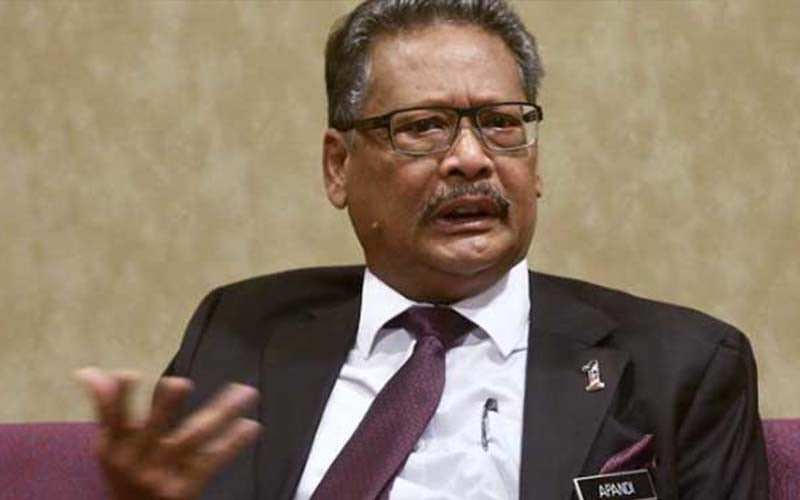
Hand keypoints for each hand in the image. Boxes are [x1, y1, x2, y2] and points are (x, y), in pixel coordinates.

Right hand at [76, 367, 260, 499]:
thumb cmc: (126, 475)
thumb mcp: (110, 447)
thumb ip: (106, 409)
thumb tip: (88, 371)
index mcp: (114, 448)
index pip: (112, 418)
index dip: (118, 398)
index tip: (128, 374)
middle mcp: (136, 461)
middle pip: (155, 427)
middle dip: (165, 406)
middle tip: (181, 383)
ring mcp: (162, 476)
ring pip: (193, 437)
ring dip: (221, 412)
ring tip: (244, 392)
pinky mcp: (186, 488)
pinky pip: (213, 460)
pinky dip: (233, 442)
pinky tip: (251, 424)